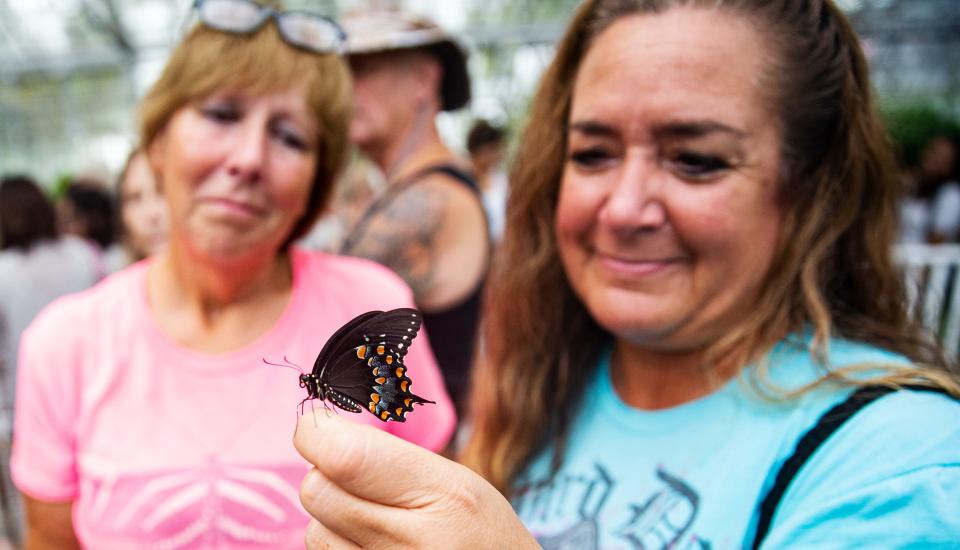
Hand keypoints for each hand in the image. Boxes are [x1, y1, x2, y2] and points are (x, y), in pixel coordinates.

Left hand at [294, 412, 538, 548]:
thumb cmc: (481, 533)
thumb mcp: (456, 482)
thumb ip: (388, 459)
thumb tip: (315, 432)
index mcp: (444, 496)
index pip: (345, 457)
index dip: (317, 434)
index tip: (317, 425)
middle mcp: (412, 544)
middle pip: (318, 493)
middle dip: (326, 476)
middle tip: (359, 478)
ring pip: (315, 531)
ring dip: (332, 519)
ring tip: (379, 524)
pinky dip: (340, 547)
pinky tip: (375, 548)